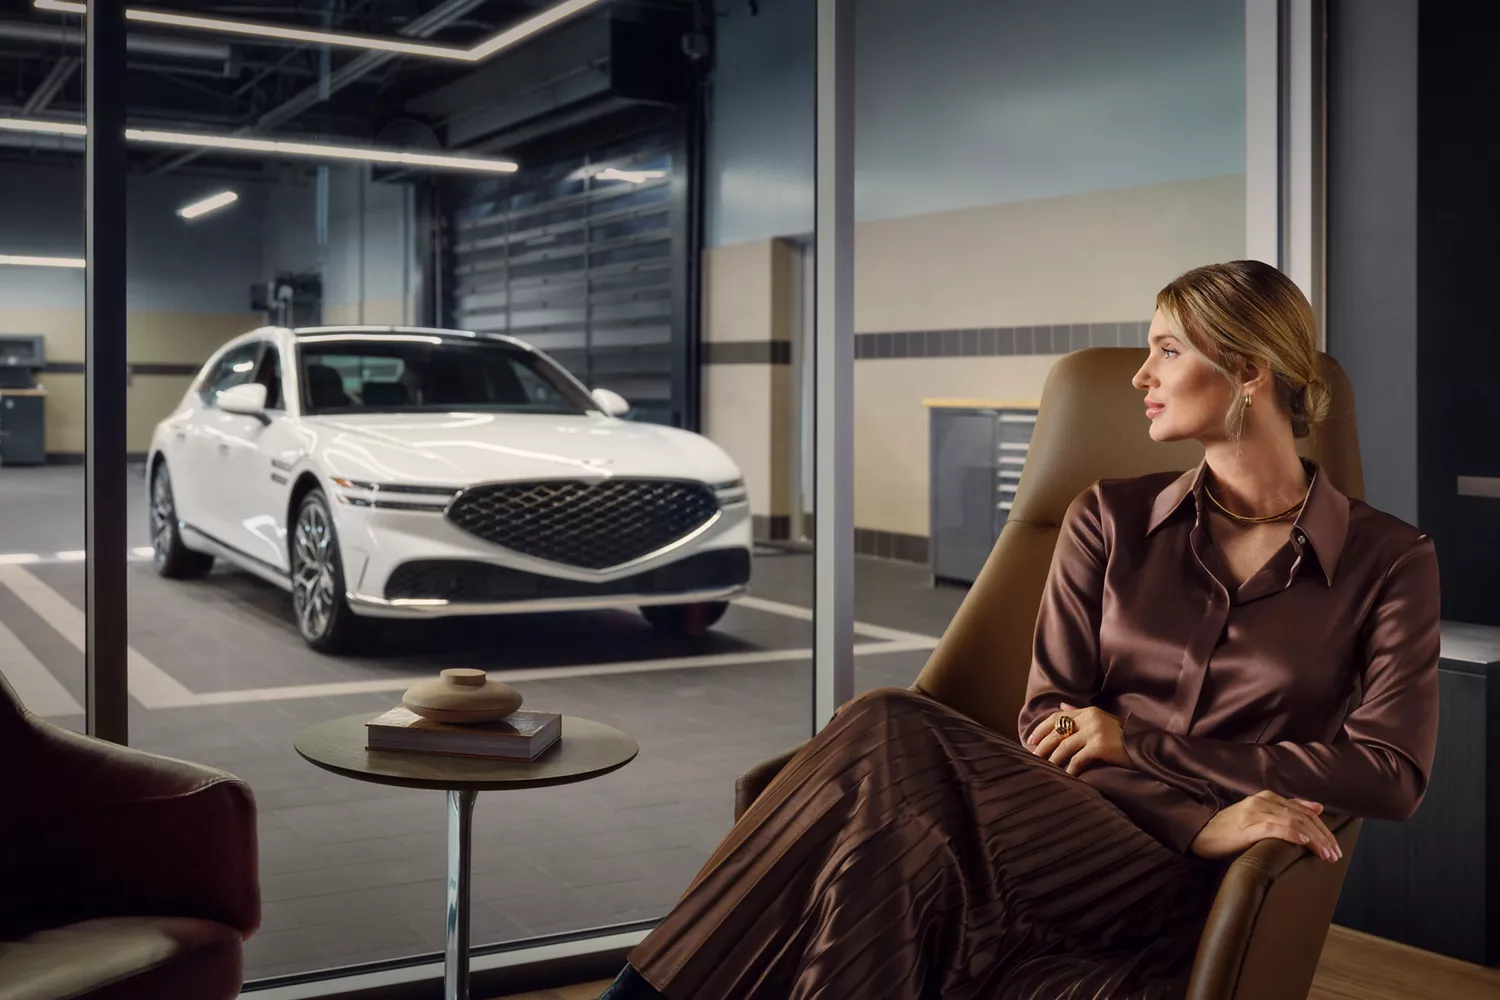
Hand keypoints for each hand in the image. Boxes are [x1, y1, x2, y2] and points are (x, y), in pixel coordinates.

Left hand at [1025, 704, 1129, 774]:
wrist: (1144, 748)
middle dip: (1042, 745)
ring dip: (1052, 759)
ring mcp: (1095, 731)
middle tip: (1033, 756)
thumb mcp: (1101, 720)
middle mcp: (1090, 718)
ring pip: (1064, 746)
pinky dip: (1069, 769)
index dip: (1041, 728)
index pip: (1057, 717)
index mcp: (1088, 711)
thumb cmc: (1121, 737)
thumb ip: (1080, 713)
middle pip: (1057, 731)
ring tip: (1045, 767)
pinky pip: (1077, 759)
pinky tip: (1066, 776)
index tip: (1030, 740)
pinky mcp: (1100, 746)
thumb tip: (1061, 704)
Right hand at [1189, 790, 1342, 861]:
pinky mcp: (1247, 825)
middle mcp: (1264, 801)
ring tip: (1326, 854)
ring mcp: (1255, 812)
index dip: (1323, 829)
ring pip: (1293, 822)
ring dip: (1314, 839)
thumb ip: (1287, 811)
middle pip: (1302, 817)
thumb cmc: (1231, 828)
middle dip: (1323, 836)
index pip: (1305, 812)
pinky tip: (1303, 842)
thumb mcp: (1261, 816)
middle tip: (1335, 854)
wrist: (1201, 833)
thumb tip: (1318, 808)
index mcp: (1268, 798)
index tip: (1335, 846)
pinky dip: (1292, 833)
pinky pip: (1274, 827)